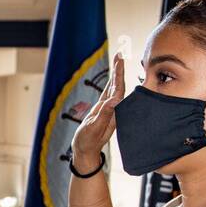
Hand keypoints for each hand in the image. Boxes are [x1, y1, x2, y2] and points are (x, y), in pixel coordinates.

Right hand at [71, 51, 124, 172]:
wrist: (85, 152)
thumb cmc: (88, 142)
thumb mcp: (94, 128)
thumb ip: (104, 114)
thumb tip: (115, 99)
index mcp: (111, 111)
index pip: (117, 88)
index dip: (119, 74)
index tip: (120, 60)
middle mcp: (112, 109)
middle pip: (117, 85)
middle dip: (118, 70)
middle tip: (119, 54)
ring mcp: (108, 110)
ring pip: (113, 88)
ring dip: (115, 75)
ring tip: (117, 61)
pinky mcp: (103, 111)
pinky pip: (108, 94)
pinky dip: (111, 84)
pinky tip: (112, 79)